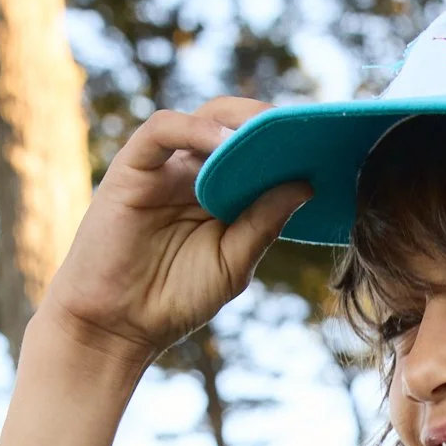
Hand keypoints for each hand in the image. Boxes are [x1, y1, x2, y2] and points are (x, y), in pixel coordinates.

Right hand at [37, 96, 311, 370]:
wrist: (117, 326)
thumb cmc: (174, 299)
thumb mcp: (233, 263)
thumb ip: (263, 223)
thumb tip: (305, 185)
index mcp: (221, 196)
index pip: (259, 155)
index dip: (289, 146)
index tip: (328, 144)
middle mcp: (194, 175)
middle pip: (236, 126)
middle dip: (271, 123)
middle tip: (307, 128)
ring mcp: (164, 169)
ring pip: (204, 119)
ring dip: (241, 121)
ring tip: (274, 131)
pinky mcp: (132, 168)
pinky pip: (163, 131)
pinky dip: (195, 130)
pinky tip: (225, 144)